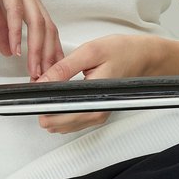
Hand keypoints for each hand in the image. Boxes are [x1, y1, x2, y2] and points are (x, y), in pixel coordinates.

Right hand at [0, 0, 62, 78]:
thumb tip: (8, 49)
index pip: (45, 29)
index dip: (49, 52)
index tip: (48, 72)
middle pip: (47, 29)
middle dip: (49, 57)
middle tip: (48, 79)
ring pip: (36, 22)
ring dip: (37, 49)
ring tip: (35, 69)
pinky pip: (16, 8)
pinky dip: (17, 29)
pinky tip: (16, 45)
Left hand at [36, 34, 168, 133]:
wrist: (143, 57)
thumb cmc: (122, 52)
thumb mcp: (89, 53)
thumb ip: (63, 68)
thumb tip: (42, 81)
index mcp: (94, 100)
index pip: (56, 113)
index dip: (40, 102)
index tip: (35, 90)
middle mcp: (96, 113)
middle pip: (56, 124)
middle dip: (43, 105)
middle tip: (42, 85)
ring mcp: (96, 116)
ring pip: (61, 126)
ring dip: (51, 109)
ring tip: (51, 87)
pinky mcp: (96, 114)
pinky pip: (71, 121)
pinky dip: (61, 110)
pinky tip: (60, 95)